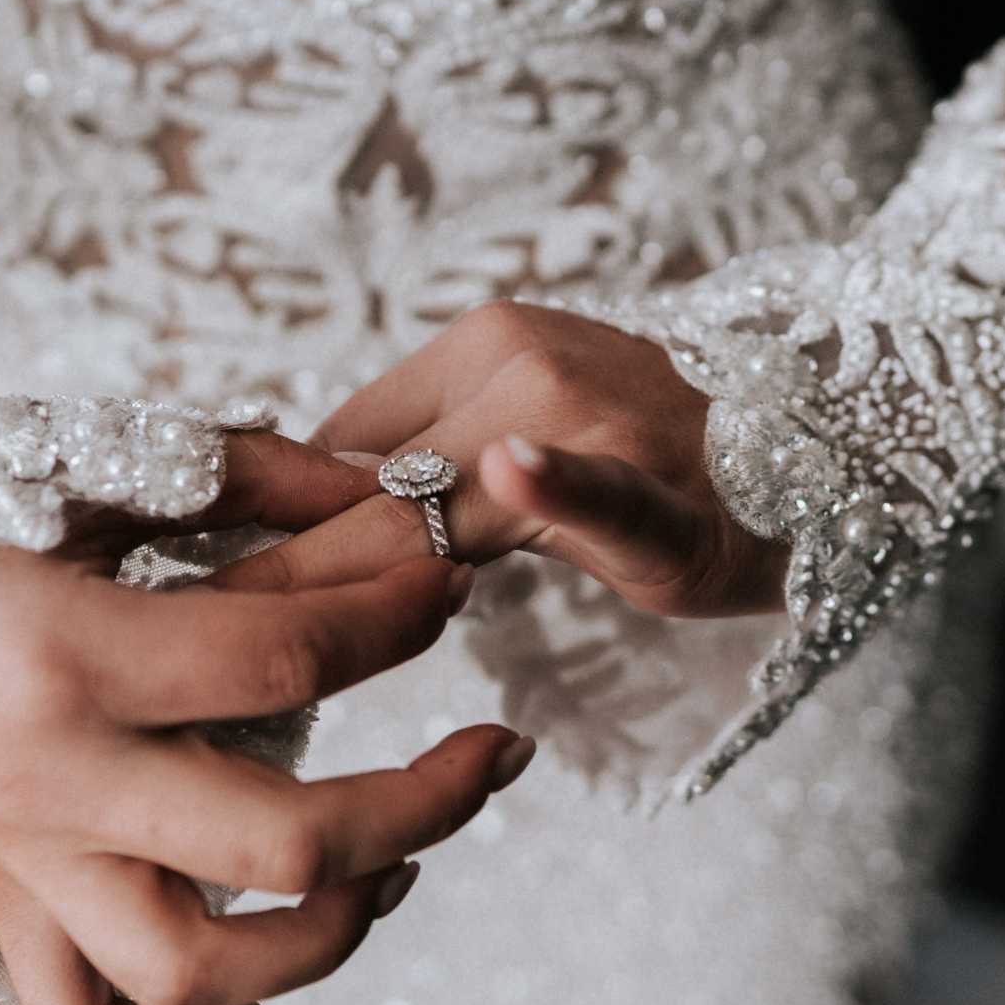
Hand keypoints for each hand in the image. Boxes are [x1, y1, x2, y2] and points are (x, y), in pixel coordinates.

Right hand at [0, 430, 533, 1004]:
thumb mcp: (87, 461)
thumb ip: (248, 475)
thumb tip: (390, 498)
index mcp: (67, 654)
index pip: (290, 658)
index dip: (401, 617)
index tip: (448, 581)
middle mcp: (45, 784)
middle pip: (288, 845)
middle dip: (428, 803)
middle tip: (496, 753)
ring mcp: (16, 865)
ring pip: (203, 971)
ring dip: (330, 936)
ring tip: (398, 869)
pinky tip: (266, 1003)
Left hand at [216, 303, 786, 617]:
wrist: (824, 438)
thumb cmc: (654, 452)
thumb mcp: (520, 426)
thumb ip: (422, 464)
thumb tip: (296, 517)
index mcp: (475, 344)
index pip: (335, 452)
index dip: (266, 538)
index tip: (184, 605)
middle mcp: (518, 362)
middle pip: (361, 494)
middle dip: (273, 584)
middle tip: (180, 657)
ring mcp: (590, 415)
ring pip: (433, 514)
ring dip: (347, 594)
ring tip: (256, 661)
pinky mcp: (658, 486)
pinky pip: (600, 485)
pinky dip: (557, 478)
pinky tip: (514, 468)